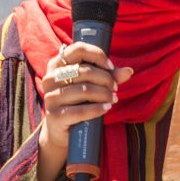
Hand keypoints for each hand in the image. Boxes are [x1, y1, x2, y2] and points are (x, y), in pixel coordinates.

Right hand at [37, 42, 132, 180]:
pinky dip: (97, 109)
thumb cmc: (79, 102)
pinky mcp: (54, 115)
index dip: (98, 55)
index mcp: (57, 64)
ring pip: (84, 90)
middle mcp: (50, 78)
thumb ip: (110, 76)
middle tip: (115, 89)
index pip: (78, 49)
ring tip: (113, 99)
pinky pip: (80, 111)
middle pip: (84, 71)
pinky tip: (107, 108)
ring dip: (104, 94)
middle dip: (106, 79)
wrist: (63, 131)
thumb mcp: (93, 86)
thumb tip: (129, 71)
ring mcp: (50, 97)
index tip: (110, 67)